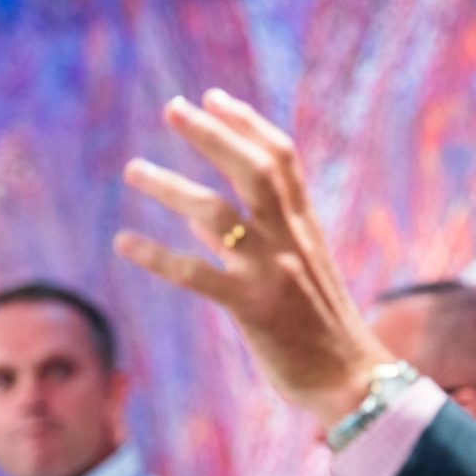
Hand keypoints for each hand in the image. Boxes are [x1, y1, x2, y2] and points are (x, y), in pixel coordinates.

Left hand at [114, 89, 392, 427]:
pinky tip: (124, 243)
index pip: (281, 160)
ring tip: (134, 169)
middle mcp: (291, 240)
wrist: (351, 378)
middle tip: (174, 108)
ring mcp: (273, 273)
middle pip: (253, 170)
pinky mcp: (253, 310)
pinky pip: (198, 276)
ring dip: (172, 187)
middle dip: (213, 135)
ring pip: (219, 215)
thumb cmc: (319, 326)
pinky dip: (157, 256)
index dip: (248, 124)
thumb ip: (246, 240)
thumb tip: (193, 217)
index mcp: (306, 227)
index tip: (214, 98)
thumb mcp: (293, 271)